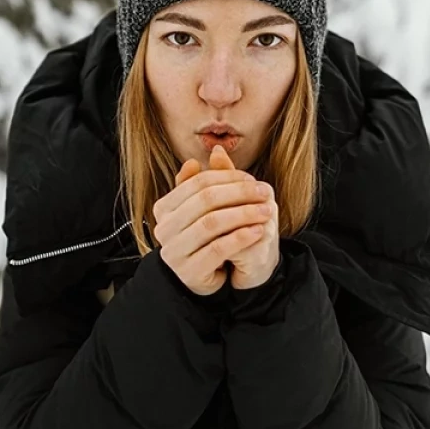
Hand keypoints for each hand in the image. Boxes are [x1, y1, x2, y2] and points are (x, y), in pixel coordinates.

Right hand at [153, 149, 271, 295]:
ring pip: (211, 224)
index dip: (228, 178)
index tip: (253, 179)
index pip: (198, 183)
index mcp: (164, 208)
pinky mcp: (189, 271)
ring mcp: (174, 252)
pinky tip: (258, 230)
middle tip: (265, 192)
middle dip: (239, 194)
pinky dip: (240, 237)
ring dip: (243, 214)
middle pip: (205, 201)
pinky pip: (217, 249)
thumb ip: (210, 181)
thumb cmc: (206, 238)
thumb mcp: (207, 208)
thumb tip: (217, 151)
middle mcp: (163, 229)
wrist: (204, 278)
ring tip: (266, 210)